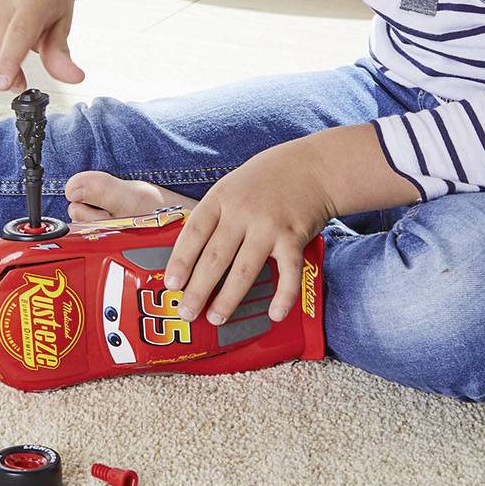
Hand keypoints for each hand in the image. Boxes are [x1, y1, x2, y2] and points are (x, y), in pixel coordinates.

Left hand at [161, 142, 334, 326]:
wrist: (313, 167)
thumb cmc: (266, 179)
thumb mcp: (231, 186)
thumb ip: (214, 215)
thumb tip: (188, 253)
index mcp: (221, 198)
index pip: (194, 233)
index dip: (180, 260)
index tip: (171, 284)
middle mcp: (242, 212)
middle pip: (215, 257)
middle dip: (198, 289)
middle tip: (186, 312)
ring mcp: (269, 225)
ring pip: (244, 270)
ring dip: (228, 298)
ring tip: (216, 318)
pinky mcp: (294, 238)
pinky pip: (288, 273)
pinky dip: (283, 296)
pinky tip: (274, 314)